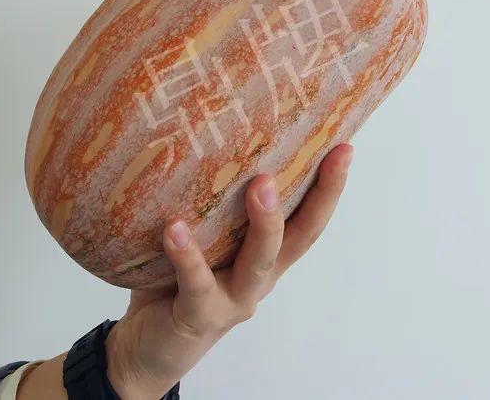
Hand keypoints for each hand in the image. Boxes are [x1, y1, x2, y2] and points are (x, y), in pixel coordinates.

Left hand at [106, 143, 353, 398]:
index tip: (345, 147)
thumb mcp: (199, 239)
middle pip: (301, 237)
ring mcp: (233, 299)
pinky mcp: (199, 316)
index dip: (329, 186)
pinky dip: (187, 255)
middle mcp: (259, 277)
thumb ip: (207, 204)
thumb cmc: (171, 282)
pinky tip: (175, 228)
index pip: (307, 217)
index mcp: (265, 256)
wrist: (144, 350)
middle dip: (320, 196)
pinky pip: (197, 284)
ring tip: (260, 184)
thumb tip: (197, 138)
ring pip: (259, 260)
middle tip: (327, 155)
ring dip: (265, 222)